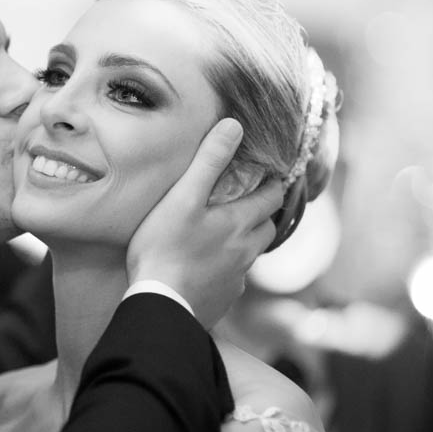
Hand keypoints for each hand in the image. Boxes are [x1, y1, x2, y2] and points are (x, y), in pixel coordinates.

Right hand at [127, 118, 283, 327]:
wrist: (160, 305)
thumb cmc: (164, 249)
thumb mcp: (182, 198)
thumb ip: (208, 162)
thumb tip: (234, 126)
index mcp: (240, 223)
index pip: (271, 197)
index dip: (272, 183)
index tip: (266, 174)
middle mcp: (246, 251)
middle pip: (267, 227)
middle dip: (262, 213)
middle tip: (246, 202)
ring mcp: (237, 279)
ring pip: (252, 254)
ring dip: (246, 241)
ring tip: (226, 234)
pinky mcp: (224, 299)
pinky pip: (235, 279)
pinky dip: (228, 269)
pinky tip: (208, 267)